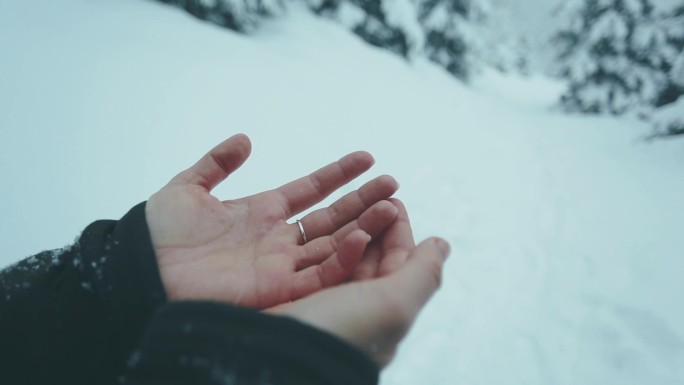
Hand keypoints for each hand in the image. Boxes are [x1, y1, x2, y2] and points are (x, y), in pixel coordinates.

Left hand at [146, 134, 398, 308]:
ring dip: (364, 227)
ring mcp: (281, 264)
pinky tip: (361, 236)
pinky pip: (320, 274)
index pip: (310, 189)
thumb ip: (216, 163)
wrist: (141, 273)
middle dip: (363, 201)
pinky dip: (343, 258)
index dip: (338, 173)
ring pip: (334, 245)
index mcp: (261, 212)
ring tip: (391, 205)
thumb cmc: (156, 234)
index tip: (366, 157)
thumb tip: (245, 139)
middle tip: (392, 184)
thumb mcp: (187, 188)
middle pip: (331, 217)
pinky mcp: (278, 289)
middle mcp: (278, 239)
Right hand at [268, 200, 449, 366]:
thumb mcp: (394, 304)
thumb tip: (442, 245)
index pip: (397, 267)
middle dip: (377, 224)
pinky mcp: (291, 297)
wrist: (276, 359)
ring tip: (362, 197)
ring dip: (356, 226)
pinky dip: (326, 242)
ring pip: (343, 256)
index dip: (400, 233)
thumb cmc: (342, 332)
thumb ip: (421, 273)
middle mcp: (352, 310)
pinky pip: (314, 262)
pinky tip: (328, 223)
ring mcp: (320, 303)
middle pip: (369, 259)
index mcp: (380, 318)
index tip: (396, 200)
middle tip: (379, 192)